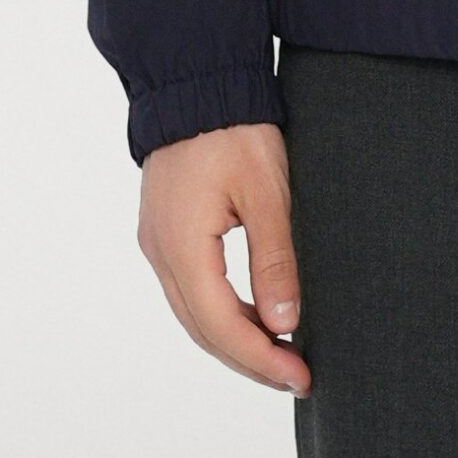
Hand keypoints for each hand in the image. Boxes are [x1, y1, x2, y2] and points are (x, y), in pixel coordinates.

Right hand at [137, 121, 311, 395]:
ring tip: (281, 354)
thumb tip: (284, 323)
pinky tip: (254, 314)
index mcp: (182, 247)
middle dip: (250, 359)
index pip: (222, 326)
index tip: (300, 377)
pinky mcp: (164, 231)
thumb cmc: (234, 129)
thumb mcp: (266, 192)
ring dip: (235, 338)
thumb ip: (273, 259)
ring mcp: (157, 242)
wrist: (198, 80)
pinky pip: (191, 289)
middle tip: (297, 378)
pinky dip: (222, 311)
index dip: (261, 359)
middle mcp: (161, 253)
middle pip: (203, 329)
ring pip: (194, 313)